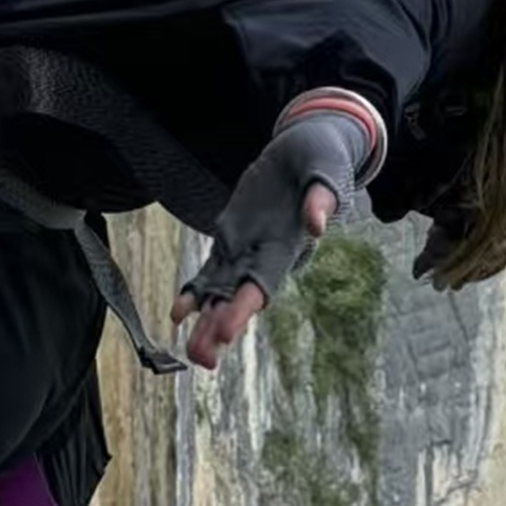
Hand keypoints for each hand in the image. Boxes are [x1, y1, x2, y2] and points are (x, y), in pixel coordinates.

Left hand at [173, 103, 373, 370]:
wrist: (305, 147)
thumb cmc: (322, 158)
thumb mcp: (327, 169)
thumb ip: (322, 197)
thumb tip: (317, 222)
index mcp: (288, 244)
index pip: (264, 283)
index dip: (244, 307)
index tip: (227, 330)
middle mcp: (266, 255)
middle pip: (238, 299)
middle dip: (219, 327)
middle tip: (201, 357)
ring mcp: (247, 248)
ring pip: (221, 292)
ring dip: (205, 321)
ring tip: (187, 348)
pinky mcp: (232, 236)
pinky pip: (210, 270)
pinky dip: (194, 292)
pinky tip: (178, 313)